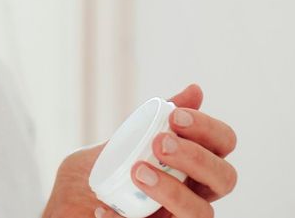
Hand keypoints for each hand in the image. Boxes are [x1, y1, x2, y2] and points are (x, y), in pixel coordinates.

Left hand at [44, 84, 238, 217]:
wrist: (69, 209)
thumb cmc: (102, 173)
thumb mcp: (123, 141)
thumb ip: (155, 119)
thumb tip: (195, 89)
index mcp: (194, 164)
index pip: (223, 143)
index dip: (208, 128)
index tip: (174, 117)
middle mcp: (195, 193)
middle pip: (225, 178)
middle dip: (197, 157)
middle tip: (160, 143)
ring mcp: (179, 217)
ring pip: (202, 213)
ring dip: (173, 191)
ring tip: (137, 172)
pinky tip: (104, 209)